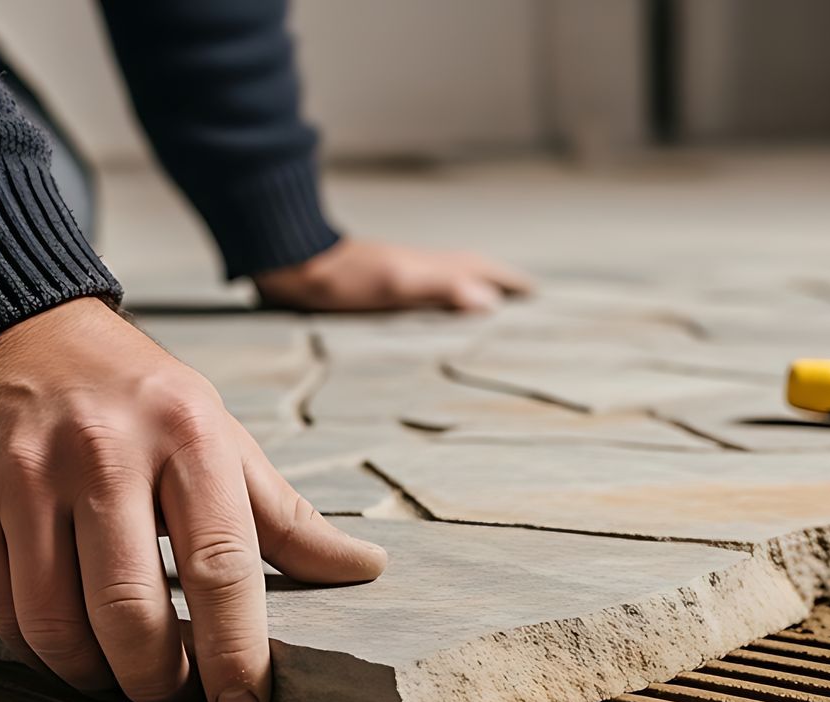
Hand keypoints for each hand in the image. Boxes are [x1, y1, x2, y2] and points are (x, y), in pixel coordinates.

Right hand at [0, 297, 386, 701]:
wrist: (20, 333)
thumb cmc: (140, 400)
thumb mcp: (222, 436)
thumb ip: (286, 515)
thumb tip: (366, 568)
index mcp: (186, 435)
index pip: (221, 566)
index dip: (235, 652)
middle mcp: (102, 452)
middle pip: (131, 611)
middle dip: (158, 682)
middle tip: (174, 701)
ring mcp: (23, 476)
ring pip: (56, 624)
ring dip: (94, 676)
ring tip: (119, 679)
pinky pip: (1, 611)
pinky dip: (38, 649)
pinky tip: (66, 647)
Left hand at [251, 238, 531, 313]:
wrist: (292, 264)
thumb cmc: (341, 279)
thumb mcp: (395, 286)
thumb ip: (441, 290)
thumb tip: (490, 301)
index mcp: (431, 266)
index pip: (482, 271)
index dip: (510, 282)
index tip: (537, 294)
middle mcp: (420, 264)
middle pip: (470, 270)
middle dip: (498, 282)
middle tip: (522, 297)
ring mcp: (400, 271)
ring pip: (448, 277)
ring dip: (472, 287)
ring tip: (488, 304)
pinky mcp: (379, 281)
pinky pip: (425, 287)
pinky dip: (442, 295)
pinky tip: (429, 309)